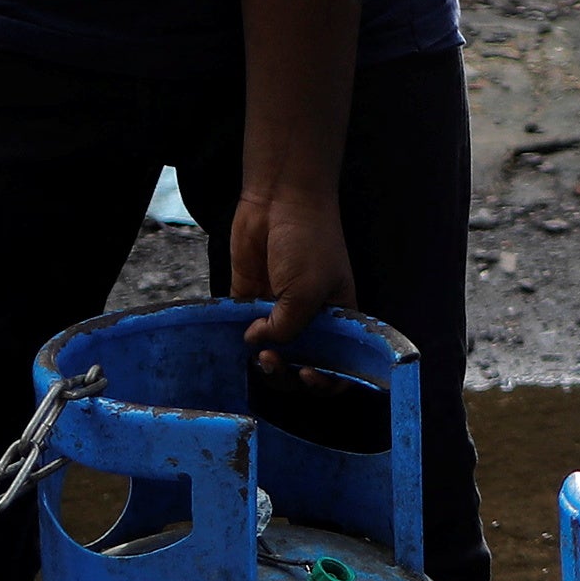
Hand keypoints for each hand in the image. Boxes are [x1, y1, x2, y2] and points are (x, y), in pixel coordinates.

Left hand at [228, 182, 356, 366]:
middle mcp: (310, 318)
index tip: (310, 374)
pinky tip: (241, 335)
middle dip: (289, 372)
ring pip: (272, 351)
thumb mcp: (307, 292)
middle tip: (274, 361)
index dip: (328, 379)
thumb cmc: (309, 242)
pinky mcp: (251, 298)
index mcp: (338, 318)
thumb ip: (285, 327)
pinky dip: (240, 338)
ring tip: (258, 350)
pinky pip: (245, 328)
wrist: (279, 201)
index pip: (338, 362)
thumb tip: (257, 343)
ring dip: (265, 360)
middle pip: (301, 363)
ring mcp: (280, 309)